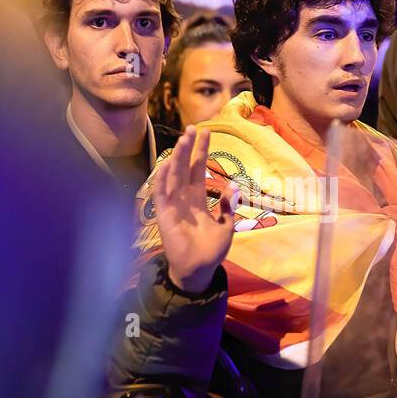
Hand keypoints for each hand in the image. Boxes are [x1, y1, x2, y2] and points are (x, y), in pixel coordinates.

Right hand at [154, 126, 238, 293]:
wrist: (199, 270)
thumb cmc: (211, 251)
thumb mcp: (227, 226)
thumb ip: (229, 207)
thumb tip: (235, 187)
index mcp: (198, 200)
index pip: (198, 170)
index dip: (201, 152)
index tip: (206, 133)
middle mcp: (183, 199)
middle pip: (185, 168)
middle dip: (189, 148)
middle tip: (193, 127)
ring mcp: (173, 206)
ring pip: (174, 176)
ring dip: (177, 157)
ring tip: (183, 139)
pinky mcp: (164, 215)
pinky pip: (161, 194)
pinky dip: (163, 179)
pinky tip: (167, 164)